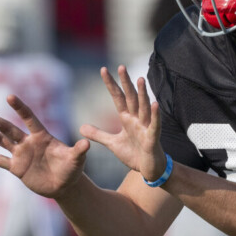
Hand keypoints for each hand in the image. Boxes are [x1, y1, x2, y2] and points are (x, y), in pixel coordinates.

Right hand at [0, 95, 90, 198]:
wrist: (65, 185)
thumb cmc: (72, 169)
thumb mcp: (77, 160)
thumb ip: (79, 151)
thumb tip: (87, 143)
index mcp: (42, 136)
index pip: (29, 118)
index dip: (20, 108)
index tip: (10, 96)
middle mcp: (28, 142)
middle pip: (9, 129)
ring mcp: (21, 154)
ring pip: (2, 142)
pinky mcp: (16, 168)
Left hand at [79, 66, 168, 181]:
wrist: (148, 169)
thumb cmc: (134, 153)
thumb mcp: (112, 143)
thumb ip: (98, 134)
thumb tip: (81, 127)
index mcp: (127, 118)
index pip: (118, 98)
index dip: (111, 84)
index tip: (103, 70)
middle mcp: (137, 119)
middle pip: (131, 98)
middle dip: (126, 83)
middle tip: (121, 66)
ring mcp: (146, 127)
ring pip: (143, 108)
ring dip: (142, 94)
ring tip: (140, 79)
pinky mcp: (153, 138)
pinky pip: (154, 125)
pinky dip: (155, 115)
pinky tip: (154, 104)